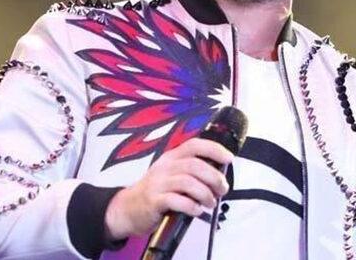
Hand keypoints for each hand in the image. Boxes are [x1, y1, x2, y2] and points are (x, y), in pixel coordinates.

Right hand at [103, 138, 232, 239]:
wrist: (127, 208)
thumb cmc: (155, 192)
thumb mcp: (170, 175)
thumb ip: (190, 171)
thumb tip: (218, 174)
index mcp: (171, 157)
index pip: (194, 145)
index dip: (214, 149)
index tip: (229, 159)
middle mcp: (165, 167)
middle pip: (195, 165)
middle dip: (214, 177)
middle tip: (222, 189)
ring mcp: (158, 183)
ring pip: (188, 182)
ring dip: (205, 194)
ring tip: (210, 203)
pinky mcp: (154, 201)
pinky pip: (177, 201)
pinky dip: (191, 206)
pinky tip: (196, 210)